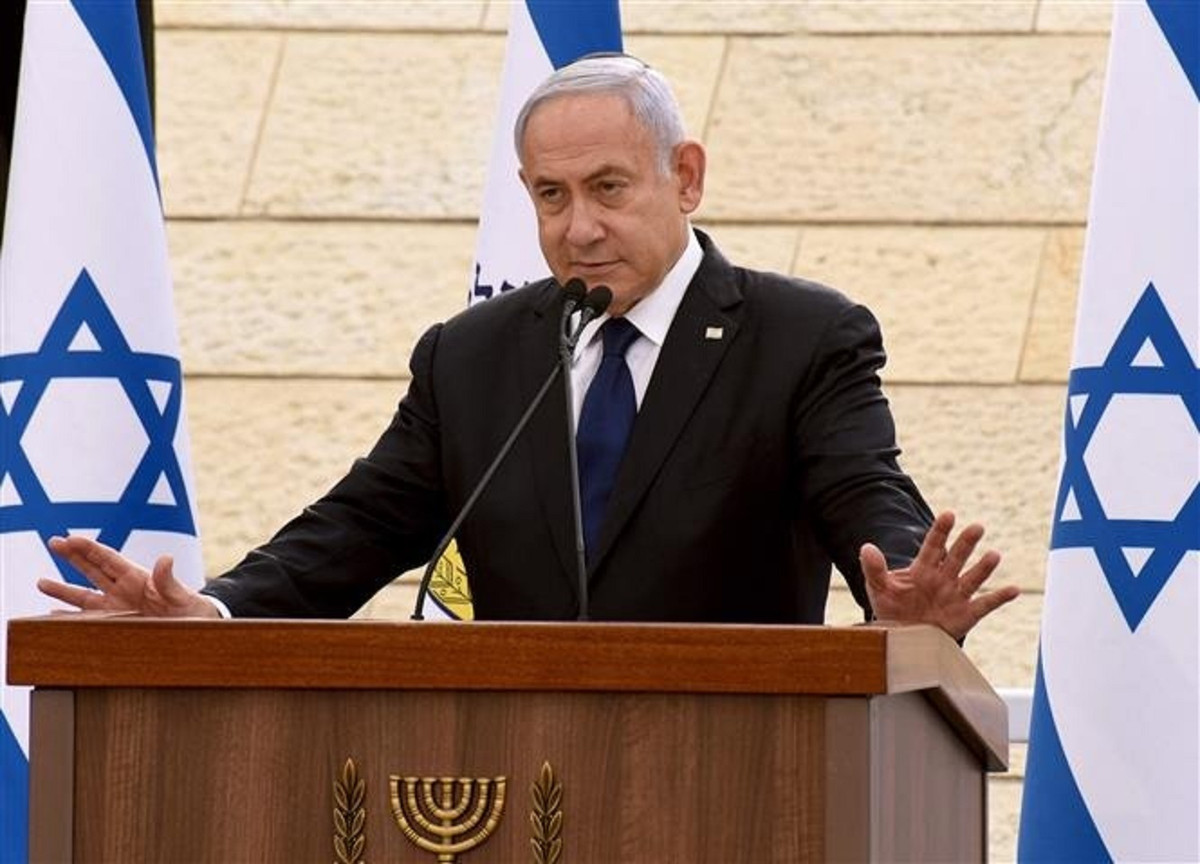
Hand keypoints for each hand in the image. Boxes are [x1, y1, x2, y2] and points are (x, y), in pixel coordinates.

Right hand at [40, 535, 218, 617]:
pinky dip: (71, 616)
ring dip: (63, 589)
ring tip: (40, 582)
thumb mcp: (182, 594)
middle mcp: (124, 590)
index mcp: (137, 578)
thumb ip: (169, 579)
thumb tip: (166, 558)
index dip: (90, 548)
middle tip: (53, 542)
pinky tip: (55, 613)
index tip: (71, 538)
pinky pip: (89, 619)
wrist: (197, 629)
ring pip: (85, 595)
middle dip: (73, 556)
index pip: (108, 559)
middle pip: (93, 569)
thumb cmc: (192, 609)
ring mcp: (118, 607)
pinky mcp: (116, 624)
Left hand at [859, 511, 1018, 640]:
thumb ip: (874, 569)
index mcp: (923, 569)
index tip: (949, 515)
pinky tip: (1014, 589)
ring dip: (984, 567)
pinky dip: (1000, 597)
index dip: (941, 531)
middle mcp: (943, 578)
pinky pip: (986, 604)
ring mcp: (956, 595)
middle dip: (966, 543)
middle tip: (977, 527)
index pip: (933, 545)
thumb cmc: (892, 608)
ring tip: (994, 555)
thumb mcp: (879, 588)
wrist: (904, 637)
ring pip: (973, 578)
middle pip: (957, 557)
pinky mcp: (967, 614)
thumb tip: (866, 547)